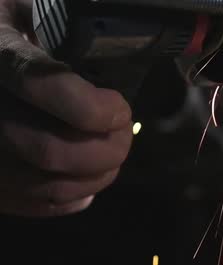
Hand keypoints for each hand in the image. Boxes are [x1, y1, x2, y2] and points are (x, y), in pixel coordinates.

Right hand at [0, 0, 131, 217]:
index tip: (120, 107)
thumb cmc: (12, 26)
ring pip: (46, 185)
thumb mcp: (32, 8)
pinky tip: (87, 180)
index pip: (44, 85)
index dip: (94, 107)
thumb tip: (119, 39)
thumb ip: (66, 25)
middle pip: (51, 151)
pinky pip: (33, 204)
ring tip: (113, 153)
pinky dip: (72, 196)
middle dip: (107, 149)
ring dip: (97, 176)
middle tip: (125, 133)